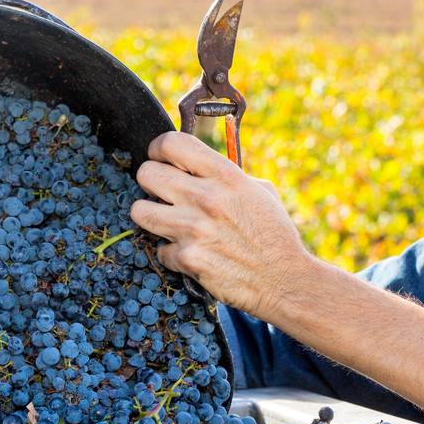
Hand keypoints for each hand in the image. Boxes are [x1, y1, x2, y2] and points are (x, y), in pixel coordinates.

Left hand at [131, 131, 312, 321]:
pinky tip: (190, 253)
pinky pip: (159, 249)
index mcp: (225, 175)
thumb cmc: (274, 233)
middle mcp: (206, 198)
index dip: (159, 149)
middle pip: (147, 174)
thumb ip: (227, 175)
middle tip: (162, 192)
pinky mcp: (187, 259)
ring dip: (151, 215)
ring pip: (140, 211)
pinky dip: (171, 253)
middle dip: (151, 182)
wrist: (283, 279)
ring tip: (167, 221)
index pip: (171, 144)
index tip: (160, 158)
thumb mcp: (260, 191)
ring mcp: (193, 229)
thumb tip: (197, 166)